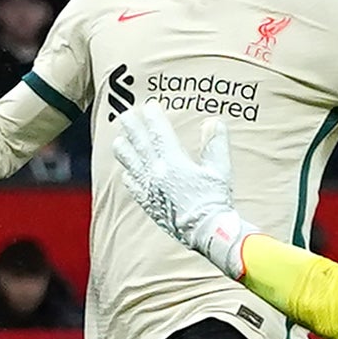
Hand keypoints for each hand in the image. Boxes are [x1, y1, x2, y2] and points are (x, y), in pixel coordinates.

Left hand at [112, 108, 258, 276]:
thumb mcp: (220, 170)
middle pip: (141, 146)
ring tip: (117, 141)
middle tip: (124, 115)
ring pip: (132, 166)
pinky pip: (135, 189)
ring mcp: (151, 191)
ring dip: (124, 152)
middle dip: (132, 129)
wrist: (207, 232)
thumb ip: (215, 144)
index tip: (150, 106)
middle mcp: (158, 175)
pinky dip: (129, 178)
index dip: (154, 119)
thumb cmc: (215, 201)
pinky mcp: (151, 205)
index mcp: (174, 163)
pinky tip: (127, 174)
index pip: (160, 135)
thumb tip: (213, 121)